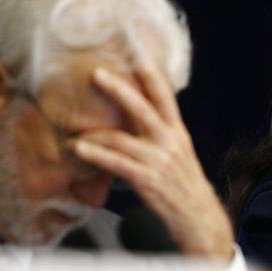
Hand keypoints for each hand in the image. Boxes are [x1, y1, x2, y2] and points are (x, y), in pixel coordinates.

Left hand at [73, 62, 233, 259]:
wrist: (198, 216)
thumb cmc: (184, 183)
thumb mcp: (178, 152)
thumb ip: (160, 133)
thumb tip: (136, 115)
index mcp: (178, 132)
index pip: (166, 98)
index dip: (153, 76)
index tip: (139, 55)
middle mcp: (170, 141)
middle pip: (143, 108)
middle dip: (119, 89)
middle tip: (97, 74)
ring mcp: (159, 160)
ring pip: (122, 138)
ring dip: (95, 133)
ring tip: (73, 129)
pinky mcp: (148, 179)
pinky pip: (117, 163)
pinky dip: (96, 155)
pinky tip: (80, 149)